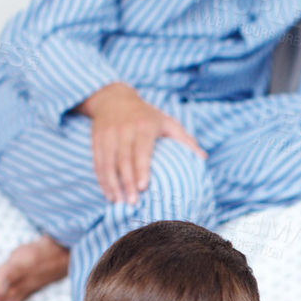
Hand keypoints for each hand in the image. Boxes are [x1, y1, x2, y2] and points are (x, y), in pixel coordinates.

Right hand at [79, 82, 204, 202]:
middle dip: (126, 182)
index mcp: (143, 126)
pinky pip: (97, 162)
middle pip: (123, 159)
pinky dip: (102, 180)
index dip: (141, 169)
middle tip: (132, 202)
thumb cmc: (146, 115)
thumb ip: (184, 139)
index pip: (141, 150)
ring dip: (111, 184)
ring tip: (118, 202)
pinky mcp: (96, 139)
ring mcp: (108, 134)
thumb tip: (203, 158)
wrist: (113, 98)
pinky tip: (109, 194)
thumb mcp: (167, 121)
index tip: (143, 187)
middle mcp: (124, 129)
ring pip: (107, 162)